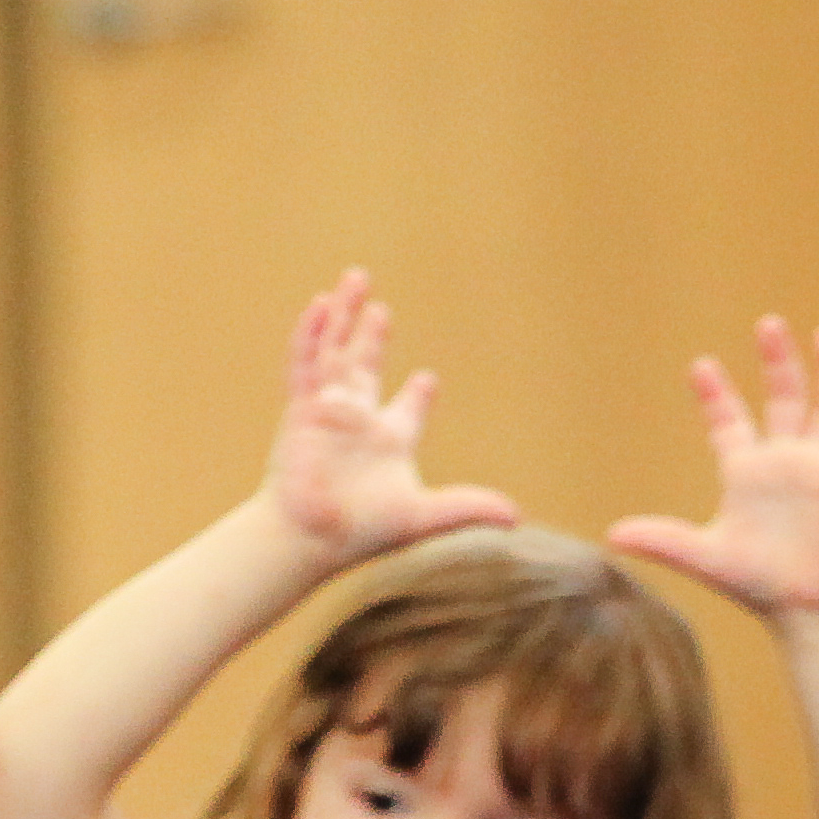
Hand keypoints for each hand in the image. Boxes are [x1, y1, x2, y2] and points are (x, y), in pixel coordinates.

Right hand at [261, 270, 518, 559]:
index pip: (407, 410)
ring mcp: (328, 411)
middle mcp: (358, 420)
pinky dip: (312, 334)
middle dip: (372, 338)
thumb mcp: (422, 515)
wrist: (309, 538)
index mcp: (389, 441)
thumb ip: (466, 507)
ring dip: (345, 316)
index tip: (426, 380)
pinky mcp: (302, 409)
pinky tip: (321, 305)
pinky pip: (306, 363)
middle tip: (381, 310)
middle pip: (365, 367)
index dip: (418, 395)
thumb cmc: (361, 531)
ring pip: (336, 352)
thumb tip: (516, 517)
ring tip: (356, 279)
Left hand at [608, 317, 818, 614]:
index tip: (701, 366)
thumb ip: (664, 540)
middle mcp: (785, 463)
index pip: (730, 423)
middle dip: (777, 363)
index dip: (716, 396)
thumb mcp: (707, 557)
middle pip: (783, 400)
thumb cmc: (759, 586)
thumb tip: (611, 535)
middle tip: (768, 325)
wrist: (809, 611)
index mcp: (747, 473)